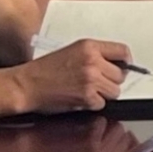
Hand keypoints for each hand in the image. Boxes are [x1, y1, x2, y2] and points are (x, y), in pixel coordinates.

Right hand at [14, 38, 137, 113]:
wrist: (27, 84)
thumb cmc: (45, 69)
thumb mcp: (72, 51)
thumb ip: (95, 55)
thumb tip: (116, 64)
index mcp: (89, 46)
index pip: (123, 51)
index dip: (125, 62)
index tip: (124, 67)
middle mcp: (93, 61)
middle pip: (121, 75)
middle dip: (111, 81)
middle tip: (96, 83)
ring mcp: (91, 79)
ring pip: (115, 91)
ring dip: (103, 94)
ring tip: (86, 90)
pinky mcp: (87, 96)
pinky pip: (102, 103)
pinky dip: (93, 104)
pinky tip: (79, 98)